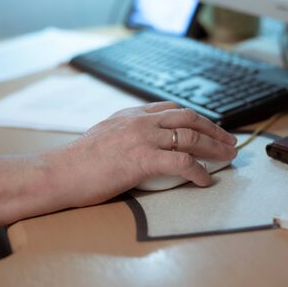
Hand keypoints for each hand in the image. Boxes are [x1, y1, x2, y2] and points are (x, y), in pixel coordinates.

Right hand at [45, 102, 236, 207]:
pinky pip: (181, 162)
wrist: (59, 172)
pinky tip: (205, 179)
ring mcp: (142, 138)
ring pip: (190, 136)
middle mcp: (140, 121)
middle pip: (188, 118)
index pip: (172, 109)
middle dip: (213, 128)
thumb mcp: (105, 135)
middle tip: (228, 140)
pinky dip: (198, 170)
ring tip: (228, 156)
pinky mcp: (142, 159)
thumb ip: (127, 133)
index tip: (208, 126)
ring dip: (214, 146)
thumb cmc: (79, 160)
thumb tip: (144, 143)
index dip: (196, 117)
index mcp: (131, 115)